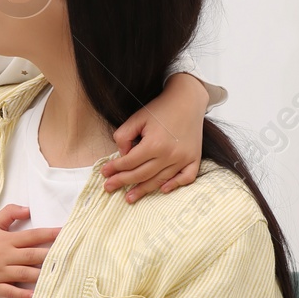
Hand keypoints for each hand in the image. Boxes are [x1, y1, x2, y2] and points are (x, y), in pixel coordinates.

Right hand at [0, 204, 58, 297]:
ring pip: (26, 274)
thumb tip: (28, 209)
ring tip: (59, 276)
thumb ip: (10, 214)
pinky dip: (24, 294)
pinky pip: (12, 292)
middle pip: (33, 255)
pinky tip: (36, 296)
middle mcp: (6, 256)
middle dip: (52, 256)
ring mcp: (1, 273)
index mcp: (7, 241)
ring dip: (42, 275)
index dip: (50, 234)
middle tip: (69, 256)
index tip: (66, 233)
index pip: (33, 236)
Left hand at [103, 71, 206, 201]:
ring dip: (143, 190)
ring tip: (129, 197)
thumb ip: (124, 136)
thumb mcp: (137, 118)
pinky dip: (175, 185)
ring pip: (160, 180)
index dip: (115, 168)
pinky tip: (162, 189)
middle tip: (109, 188)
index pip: (130, 162)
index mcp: (154, 144)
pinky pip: (186, 178)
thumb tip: (122, 156)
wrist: (187, 100)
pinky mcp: (195, 158)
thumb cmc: (160, 108)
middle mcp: (170, 154)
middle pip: (142, 174)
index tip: (104, 173)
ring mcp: (184, 158)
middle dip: (123, 182)